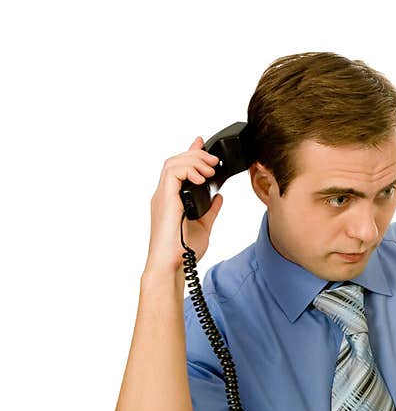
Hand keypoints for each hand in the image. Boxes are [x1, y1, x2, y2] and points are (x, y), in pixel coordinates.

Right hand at [144, 136, 221, 275]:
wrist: (174, 267)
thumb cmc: (183, 252)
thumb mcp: (204, 226)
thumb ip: (211, 210)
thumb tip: (219, 196)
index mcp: (171, 200)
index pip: (178, 169)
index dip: (189, 153)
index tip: (201, 143)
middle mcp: (164, 195)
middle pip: (174, 161)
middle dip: (195, 154)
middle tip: (213, 159)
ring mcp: (162, 197)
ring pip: (172, 163)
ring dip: (194, 161)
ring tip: (210, 168)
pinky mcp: (164, 200)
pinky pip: (172, 174)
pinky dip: (188, 170)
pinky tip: (202, 177)